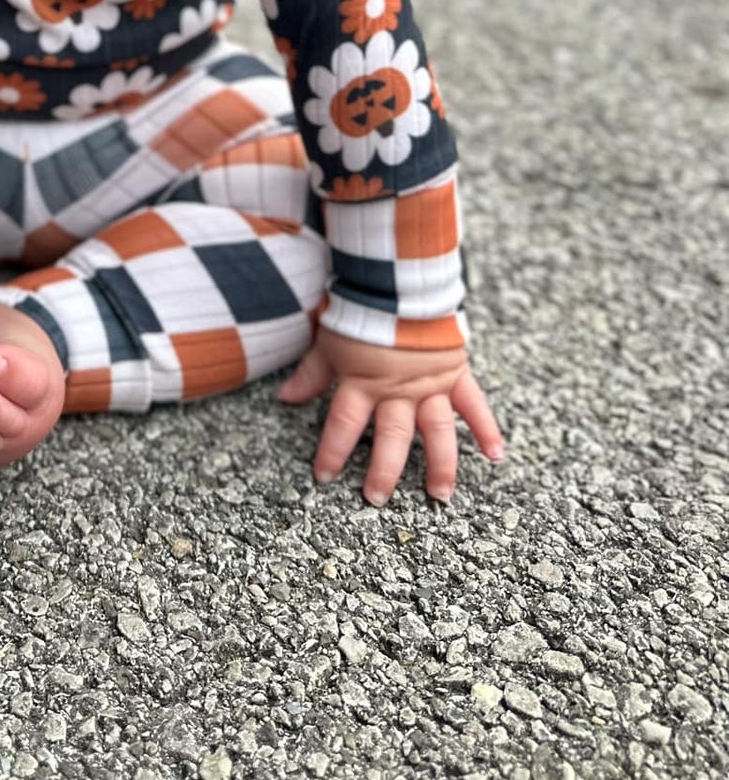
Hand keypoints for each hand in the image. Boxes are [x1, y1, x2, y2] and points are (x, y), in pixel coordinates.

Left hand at [277, 328, 503, 505]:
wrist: (399, 281)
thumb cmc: (360, 311)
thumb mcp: (329, 341)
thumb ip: (311, 373)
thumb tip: (284, 398)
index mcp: (363, 382)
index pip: (343, 424)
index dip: (332, 452)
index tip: (324, 477)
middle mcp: (397, 389)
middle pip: (391, 436)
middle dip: (384, 470)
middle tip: (377, 499)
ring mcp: (429, 384)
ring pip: (435, 431)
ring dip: (439, 464)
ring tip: (440, 495)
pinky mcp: (454, 373)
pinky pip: (473, 404)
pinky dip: (486, 428)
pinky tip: (495, 455)